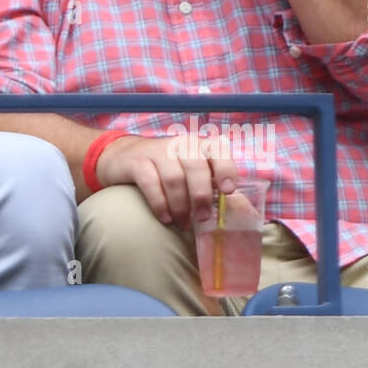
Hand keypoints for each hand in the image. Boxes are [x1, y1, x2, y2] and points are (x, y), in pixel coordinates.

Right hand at [94, 132, 239, 229]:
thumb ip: (212, 186)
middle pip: (195, 166)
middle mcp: (179, 144)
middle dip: (201, 195)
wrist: (123, 157)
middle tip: (202, 218)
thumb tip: (244, 212)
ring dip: (180, 205)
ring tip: (182, 223)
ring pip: (174, 178)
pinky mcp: (137, 162)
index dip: (225, 168)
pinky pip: (151, 184)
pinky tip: (165, 218)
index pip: (217, 149)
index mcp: (198, 145)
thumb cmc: (166, 168)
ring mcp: (156, 151)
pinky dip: (160, 204)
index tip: (228, 190)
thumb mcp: (190, 171)